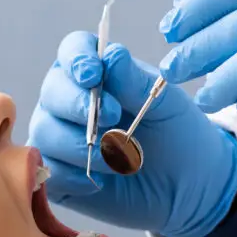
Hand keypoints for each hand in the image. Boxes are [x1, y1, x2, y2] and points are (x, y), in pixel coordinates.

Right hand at [28, 31, 236, 236]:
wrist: (189, 185)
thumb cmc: (177, 135)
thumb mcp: (166, 105)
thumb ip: (137, 82)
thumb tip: (112, 56)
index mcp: (96, 72)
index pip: (73, 51)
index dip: (77, 59)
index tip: (93, 75)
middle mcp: (69, 101)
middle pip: (52, 91)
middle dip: (78, 105)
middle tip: (113, 118)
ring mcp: (59, 136)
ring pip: (46, 132)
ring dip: (82, 146)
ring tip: (120, 158)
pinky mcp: (59, 174)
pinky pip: (49, 170)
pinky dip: (75, 176)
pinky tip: (103, 180)